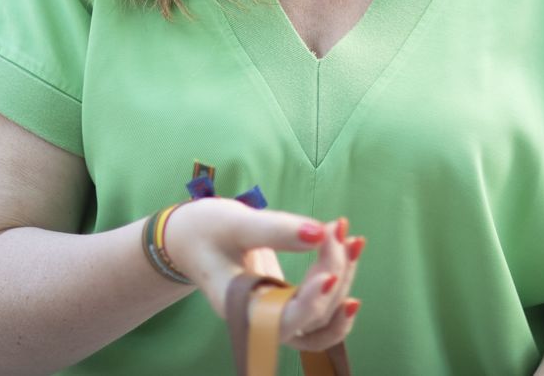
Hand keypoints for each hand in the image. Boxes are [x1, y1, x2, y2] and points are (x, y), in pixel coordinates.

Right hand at [164, 199, 363, 349]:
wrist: (190, 238)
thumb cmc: (205, 231)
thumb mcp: (235, 222)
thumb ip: (276, 229)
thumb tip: (320, 233)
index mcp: (240, 308)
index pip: (283, 321)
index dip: (310, 304)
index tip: (328, 275)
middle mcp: (261, 320)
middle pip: (312, 317)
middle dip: (333, 272)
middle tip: (336, 229)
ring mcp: (277, 314)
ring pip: (323, 316)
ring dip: (345, 282)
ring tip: (353, 242)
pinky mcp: (287, 302)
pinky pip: (321, 303)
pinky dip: (339, 279)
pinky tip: (350, 248)